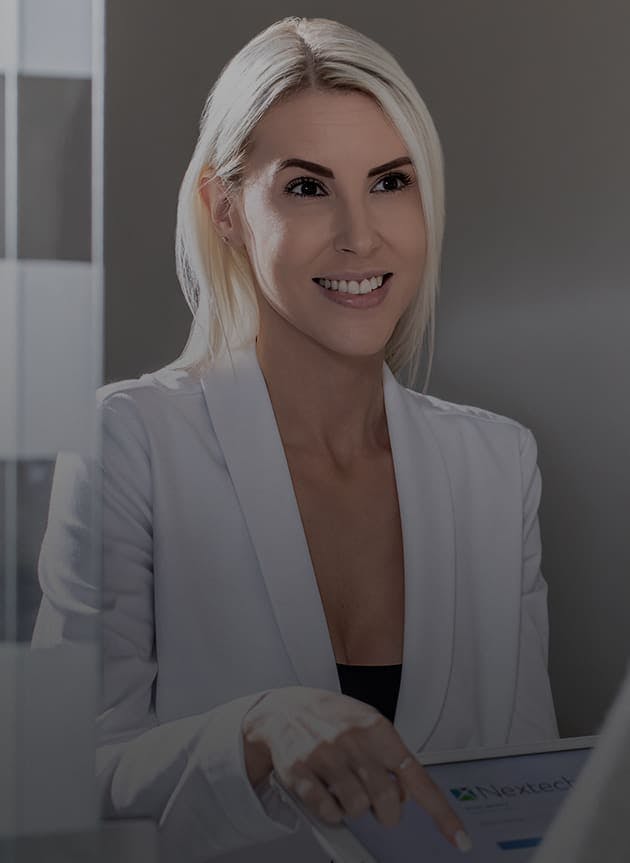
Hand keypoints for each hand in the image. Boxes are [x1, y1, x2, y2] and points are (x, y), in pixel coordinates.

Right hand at [242, 686, 471, 851]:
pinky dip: (331, 812)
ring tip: (344, 789)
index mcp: (375, 727)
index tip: (459, 838)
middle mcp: (352, 740)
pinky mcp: (300, 772)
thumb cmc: (330, 717)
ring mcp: (324, 755)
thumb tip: (407, 794)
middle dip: (386, 811)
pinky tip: (327, 793)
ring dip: (354, 808)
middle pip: (386, 799)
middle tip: (378, 807)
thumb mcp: (365, 724)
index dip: (440, 811)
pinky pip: (327, 811)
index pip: (416, 776)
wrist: (282, 709)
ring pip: (357, 808)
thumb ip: (388, 755)